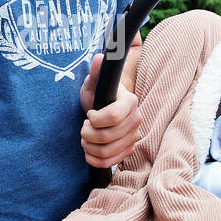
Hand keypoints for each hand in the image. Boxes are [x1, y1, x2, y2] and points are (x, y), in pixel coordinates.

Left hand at [79, 53, 141, 168]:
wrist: (105, 108)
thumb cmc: (99, 93)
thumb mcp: (94, 81)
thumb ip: (97, 71)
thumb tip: (99, 58)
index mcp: (130, 102)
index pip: (114, 116)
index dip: (96, 119)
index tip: (89, 114)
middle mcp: (136, 120)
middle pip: (107, 137)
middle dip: (87, 133)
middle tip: (84, 126)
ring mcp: (134, 137)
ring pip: (106, 152)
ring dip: (88, 146)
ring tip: (85, 137)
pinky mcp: (129, 150)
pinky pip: (110, 162)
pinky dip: (94, 159)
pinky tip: (89, 150)